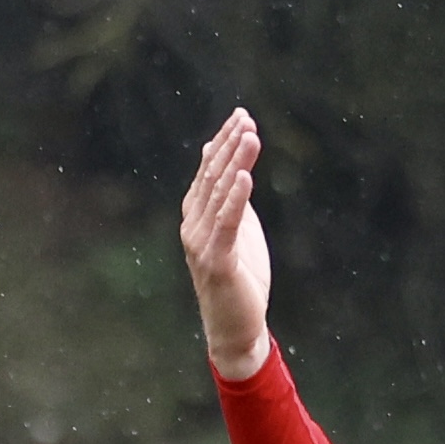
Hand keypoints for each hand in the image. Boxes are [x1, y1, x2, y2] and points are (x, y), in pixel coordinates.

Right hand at [180, 108, 274, 382]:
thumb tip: (226, 160)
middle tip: (247, 120)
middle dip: (231, 146)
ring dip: (236, 163)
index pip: (209, 170)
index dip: (225, 142)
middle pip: (213, 176)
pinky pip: (227, 224)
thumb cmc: (239, 278)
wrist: (236, 328)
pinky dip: (235, 199)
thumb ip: (230, 196)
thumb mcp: (236, 228)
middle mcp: (193, 224)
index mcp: (197, 214)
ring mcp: (201, 243)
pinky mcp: (217, 262)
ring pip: (219, 195)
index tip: (242, 116)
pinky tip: (246, 177)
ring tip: (251, 137)